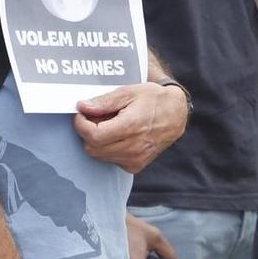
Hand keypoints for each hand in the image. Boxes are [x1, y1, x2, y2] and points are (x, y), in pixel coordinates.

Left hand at [73, 82, 187, 172]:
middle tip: (94, 117)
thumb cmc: (153, 99)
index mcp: (131, 127)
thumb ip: (104, 102)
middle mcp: (133, 147)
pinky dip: (108, 149)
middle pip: (92, 148)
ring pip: (99, 156)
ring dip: (97, 141)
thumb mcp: (129, 92)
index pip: (93, 136)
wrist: (176, 114)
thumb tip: (82, 107)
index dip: (81, 125)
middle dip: (87, 132)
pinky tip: (118, 135)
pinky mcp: (136, 166)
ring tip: (109, 125)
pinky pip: (111, 160)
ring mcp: (135, 159)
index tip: (81, 114)